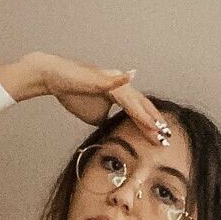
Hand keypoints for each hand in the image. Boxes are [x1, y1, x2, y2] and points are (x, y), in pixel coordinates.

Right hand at [30, 51, 166, 143]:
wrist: (53, 78)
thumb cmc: (73, 94)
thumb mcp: (94, 115)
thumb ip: (108, 121)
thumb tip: (113, 129)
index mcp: (120, 94)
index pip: (140, 112)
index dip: (150, 127)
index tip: (161, 142)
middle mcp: (120, 84)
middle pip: (142, 105)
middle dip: (154, 123)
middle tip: (166, 139)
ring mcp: (112, 79)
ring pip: (134, 99)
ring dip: (145, 114)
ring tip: (157, 129)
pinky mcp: (101, 78)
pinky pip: (117, 87)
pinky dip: (126, 88)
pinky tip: (136, 86)